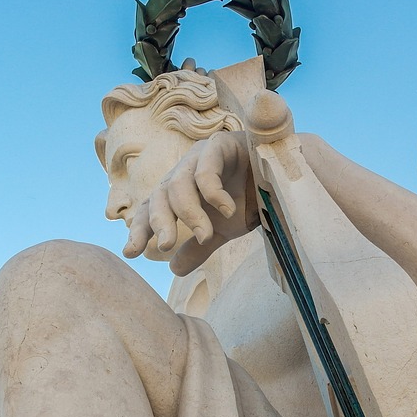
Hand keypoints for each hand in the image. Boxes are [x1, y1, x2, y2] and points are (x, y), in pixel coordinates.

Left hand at [123, 131, 258, 274]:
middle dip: (160, 223)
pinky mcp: (219, 146)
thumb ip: (198, 248)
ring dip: (188, 214)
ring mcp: (199, 157)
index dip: (139, 230)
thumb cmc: (250, 199)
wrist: (285, 178)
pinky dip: (212, 193)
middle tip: (166, 246)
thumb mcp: (222, 230)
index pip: (150, 210)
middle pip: (159, 197)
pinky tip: (225, 211)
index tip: (130, 253)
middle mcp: (184, 172)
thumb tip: (174, 270)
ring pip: (178, 185)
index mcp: (179, 192)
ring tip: (204, 236)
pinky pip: (206, 170)